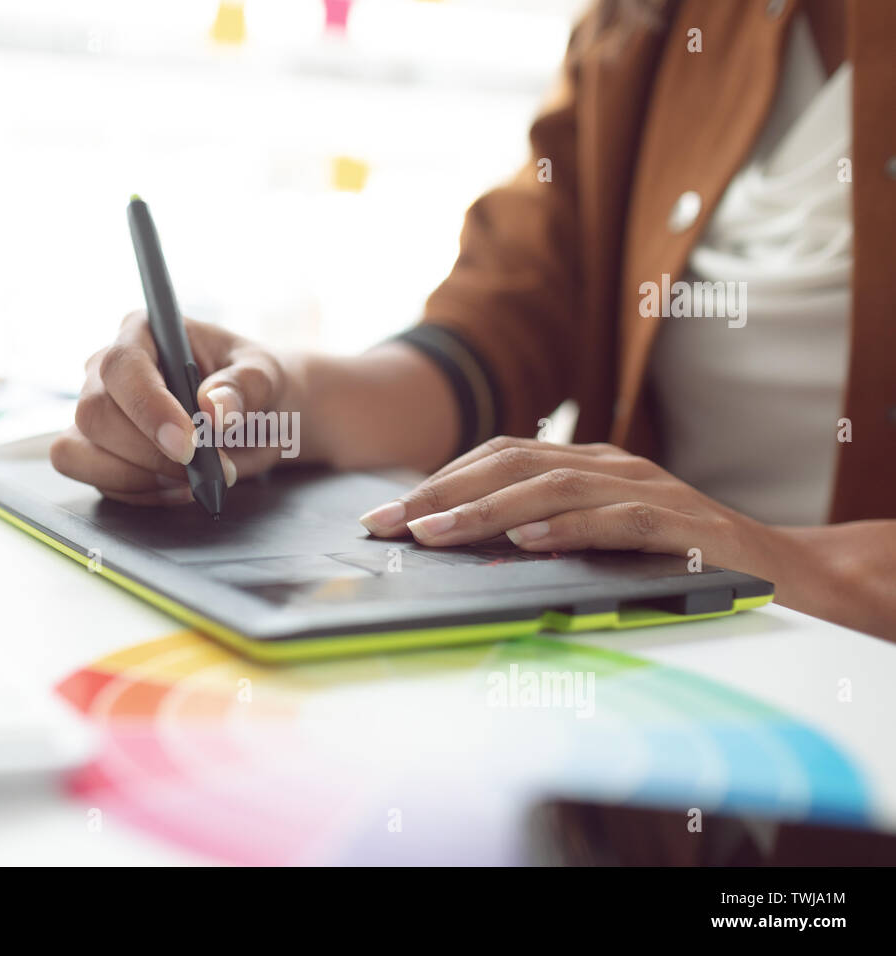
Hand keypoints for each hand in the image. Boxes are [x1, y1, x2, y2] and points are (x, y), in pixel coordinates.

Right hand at [50, 311, 299, 504]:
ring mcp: (98, 414)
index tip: (189, 444)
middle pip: (95, 414)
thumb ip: (245, 387)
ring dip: (141, 478)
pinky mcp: (98, 453)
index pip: (123, 367)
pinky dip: (143, 494)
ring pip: (81, 453)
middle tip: (209, 469)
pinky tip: (182, 488)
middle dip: (150, 453)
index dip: (149, 409)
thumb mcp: (265, 376)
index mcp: (143, 332)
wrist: (254, 419)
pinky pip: (100, 483)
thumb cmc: (252, 386)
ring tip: (197, 480)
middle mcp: (108, 370)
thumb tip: (214, 408)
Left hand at [357, 436, 785, 578]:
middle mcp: (610, 464)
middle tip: (388, 523)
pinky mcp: (680, 526)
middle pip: (511, 462)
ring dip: (486, 510)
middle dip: (441, 492)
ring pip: (553, 486)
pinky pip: (617, 521)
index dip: (437, 481)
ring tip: (436, 533)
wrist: (781, 570)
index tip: (384, 515)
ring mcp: (647, 489)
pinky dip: (568, 529)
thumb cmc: (674, 558)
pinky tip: (526, 541)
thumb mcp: (598, 535)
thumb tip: (455, 545)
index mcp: (585, 462)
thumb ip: (540, 528)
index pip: (497, 457)